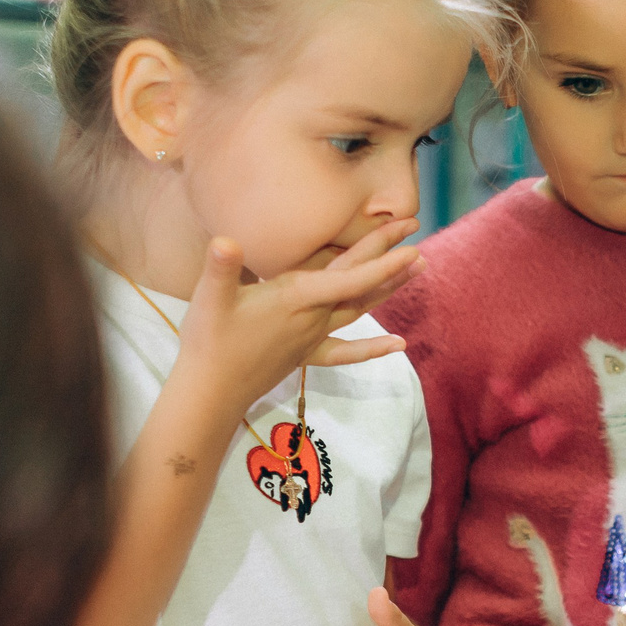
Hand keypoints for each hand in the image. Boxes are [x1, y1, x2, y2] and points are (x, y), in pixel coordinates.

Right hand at [176, 222, 424, 418]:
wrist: (211, 393)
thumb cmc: (208, 343)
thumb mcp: (209, 300)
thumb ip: (220, 269)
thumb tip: (224, 241)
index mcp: (296, 298)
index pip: (349, 275)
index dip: (380, 258)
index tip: (409, 241)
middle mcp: (313, 317)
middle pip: (359, 283)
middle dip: (389, 258)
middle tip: (415, 232)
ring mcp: (313, 338)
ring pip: (359, 309)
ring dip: (388, 289)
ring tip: (417, 270)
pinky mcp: (306, 355)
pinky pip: (345, 351)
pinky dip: (372, 348)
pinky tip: (398, 345)